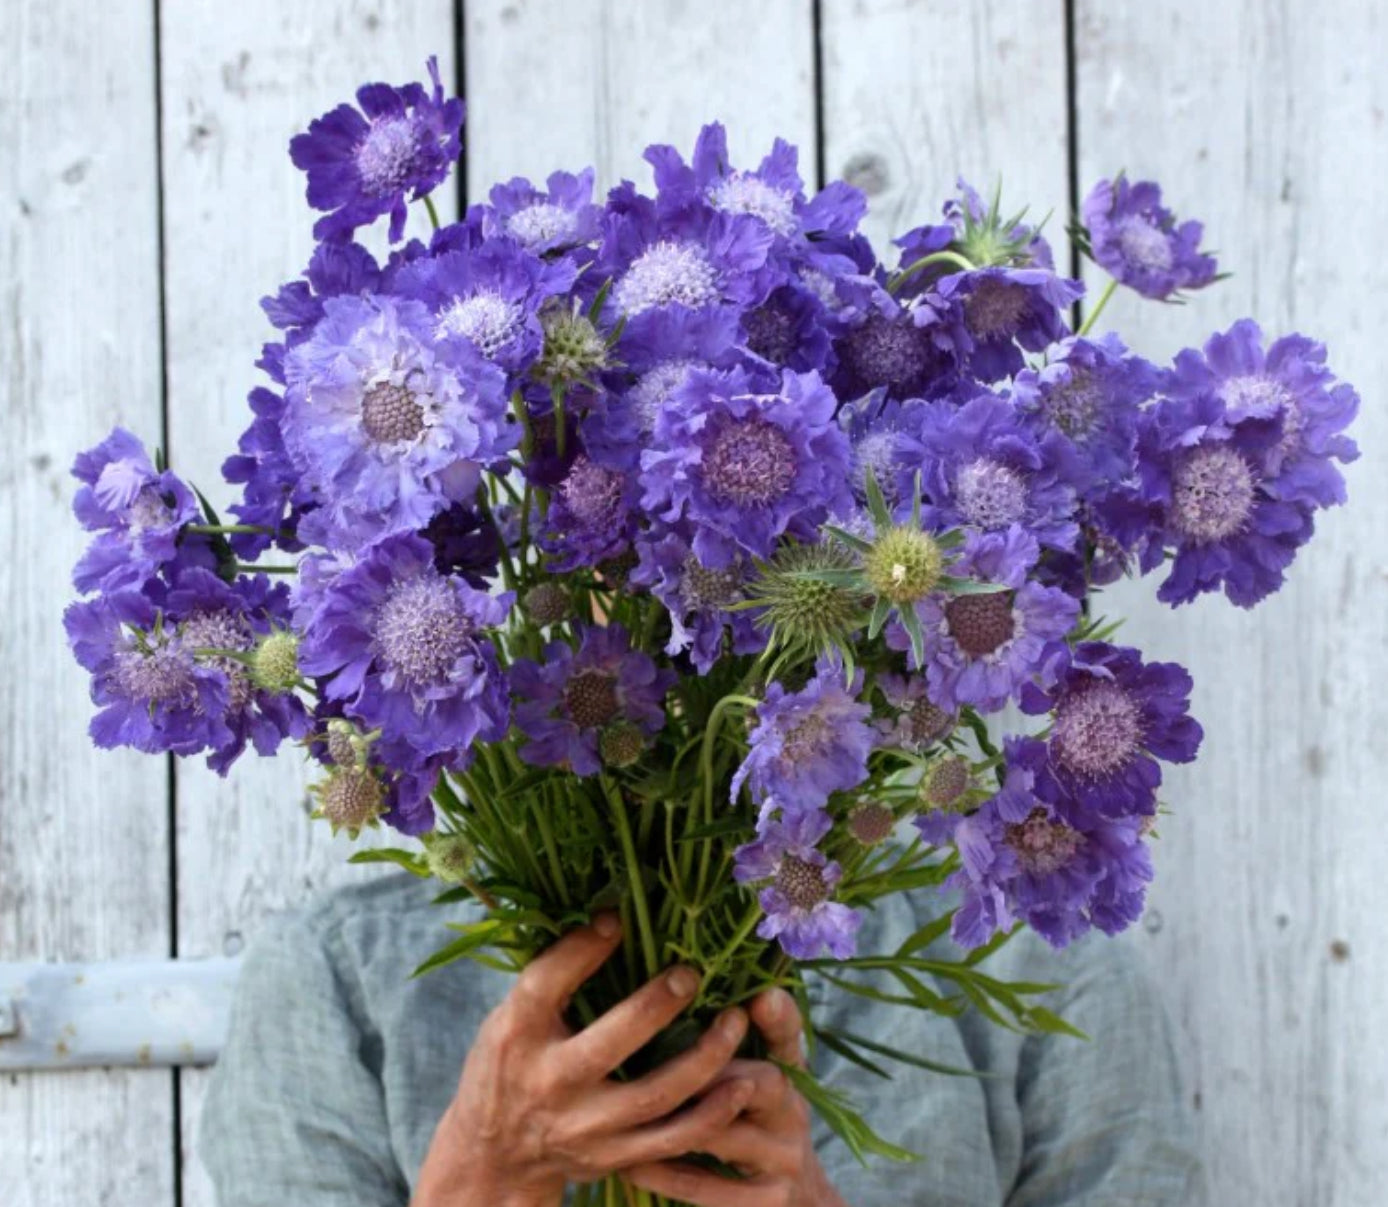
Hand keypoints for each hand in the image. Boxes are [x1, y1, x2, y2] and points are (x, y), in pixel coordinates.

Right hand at [412, 913, 752, 1206]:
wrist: (497, 1154)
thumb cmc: (512, 1063)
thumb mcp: (510, 1016)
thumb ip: (553, 976)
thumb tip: (612, 911)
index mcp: (515, 1036)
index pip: (544, 985)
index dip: (580, 949)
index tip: (617, 917)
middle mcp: (548, 1083)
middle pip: (606, 1046)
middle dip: (654, 1007)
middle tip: (691, 973)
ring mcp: (584, 1128)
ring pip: (653, 1097)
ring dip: (702, 1059)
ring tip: (736, 1021)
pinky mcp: (613, 1158)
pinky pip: (671, 1140)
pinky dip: (711, 1115)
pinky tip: (740, 1085)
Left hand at [620, 987, 848, 1206]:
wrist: (795, 1199)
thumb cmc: (758, 1120)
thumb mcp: (761, 1071)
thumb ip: (742, 1029)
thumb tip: (713, 978)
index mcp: (790, 1072)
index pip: (789, 1035)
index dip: (777, 1016)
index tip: (758, 998)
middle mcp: (793, 1112)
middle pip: (761, 1081)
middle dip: (710, 1064)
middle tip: (657, 1052)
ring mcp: (782, 1161)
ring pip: (724, 1134)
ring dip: (673, 1117)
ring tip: (622, 1103)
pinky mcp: (764, 1204)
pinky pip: (707, 1187)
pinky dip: (665, 1173)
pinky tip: (628, 1161)